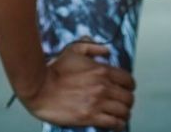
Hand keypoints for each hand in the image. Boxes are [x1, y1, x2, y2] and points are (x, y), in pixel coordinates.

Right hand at [21, 38, 135, 130]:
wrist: (40, 89)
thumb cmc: (55, 70)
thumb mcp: (73, 51)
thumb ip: (92, 47)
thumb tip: (106, 50)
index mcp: (102, 70)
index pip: (128, 80)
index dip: (130, 86)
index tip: (126, 89)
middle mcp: (103, 87)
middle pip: (128, 97)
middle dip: (128, 101)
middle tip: (123, 103)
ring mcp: (97, 103)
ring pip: (124, 111)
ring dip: (124, 114)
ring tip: (122, 115)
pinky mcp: (90, 117)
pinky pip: (114, 123)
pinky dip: (118, 125)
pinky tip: (116, 124)